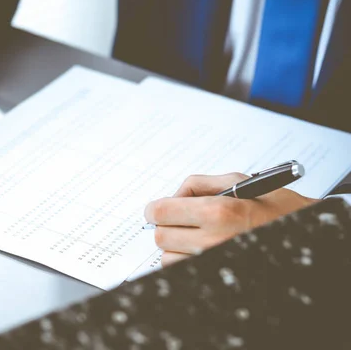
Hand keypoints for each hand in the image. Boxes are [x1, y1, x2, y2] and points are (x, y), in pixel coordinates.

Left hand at [145, 173, 317, 266]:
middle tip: (180, 220)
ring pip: (168, 258)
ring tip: (195, 236)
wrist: (302, 232)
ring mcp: (214, 262)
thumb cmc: (274, 207)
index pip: (161, 213)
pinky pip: (182, 271)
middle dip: (166, 226)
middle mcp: (213, 240)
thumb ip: (198, 184)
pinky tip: (198, 250)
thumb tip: (172, 196)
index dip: (154, 210)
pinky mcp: (216, 275)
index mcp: (218, 212)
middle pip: (161, 237)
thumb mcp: (238, 181)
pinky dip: (184, 261)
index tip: (157, 210)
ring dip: (175, 246)